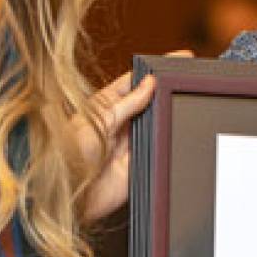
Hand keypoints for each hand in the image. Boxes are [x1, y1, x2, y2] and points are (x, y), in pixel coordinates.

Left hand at [77, 52, 189, 221]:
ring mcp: (132, 144)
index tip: (180, 60)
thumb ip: (127, 103)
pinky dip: (170, 142)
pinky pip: (161, 149)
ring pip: (159, 124)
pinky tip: (180, 131)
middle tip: (189, 81)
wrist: (66, 196)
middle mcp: (121, 123)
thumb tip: (150, 83)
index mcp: (106, 106)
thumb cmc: (67, 154)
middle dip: (167, 93)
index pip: (135, 81)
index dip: (154, 70)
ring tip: (188, 103)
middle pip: (151, 102)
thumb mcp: (98, 120)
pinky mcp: (141, 165)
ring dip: (170, 117)